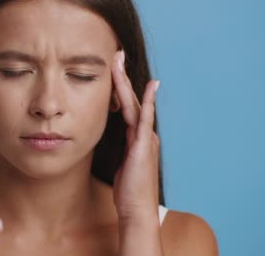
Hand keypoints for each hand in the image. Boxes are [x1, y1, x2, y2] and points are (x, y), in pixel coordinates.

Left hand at [111, 50, 160, 225]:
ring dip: (126, 81)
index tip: (113, 68)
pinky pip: (146, 118)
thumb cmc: (129, 192)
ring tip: (120, 60)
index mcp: (138, 137)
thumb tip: (115, 142)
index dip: (120, 86)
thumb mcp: (123, 165)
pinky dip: (149, 101)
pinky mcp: (144, 145)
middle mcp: (144, 133)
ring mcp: (146, 138)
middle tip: (116, 53)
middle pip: (132, 98)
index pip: (128, 106)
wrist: (137, 210)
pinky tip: (152, 85)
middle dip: (123, 76)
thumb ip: (123, 150)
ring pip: (135, 103)